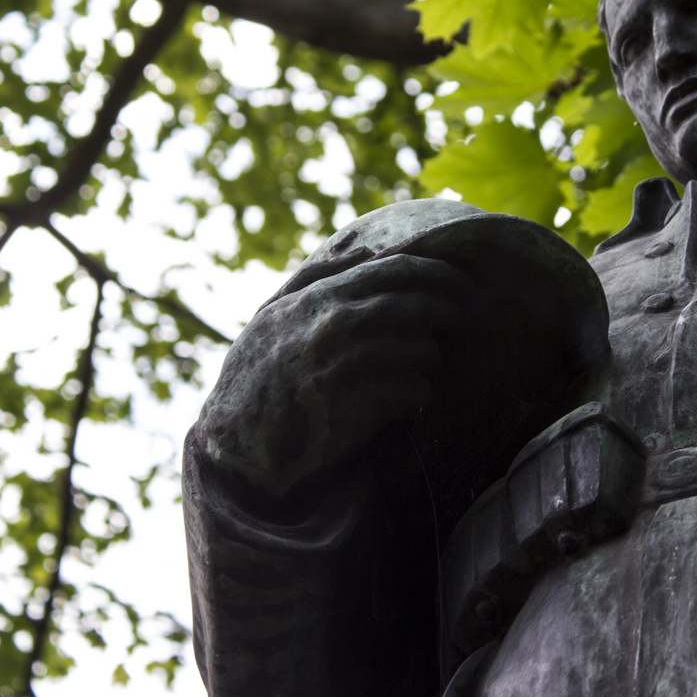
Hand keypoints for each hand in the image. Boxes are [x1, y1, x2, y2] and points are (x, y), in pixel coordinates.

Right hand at [194, 251, 470, 498]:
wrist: (237, 448)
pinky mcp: (356, 410)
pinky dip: (421, 391)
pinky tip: (417, 395)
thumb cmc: (257, 377)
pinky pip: (412, 391)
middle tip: (459, 315)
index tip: (459, 279)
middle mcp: (331, 327)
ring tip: (428, 360)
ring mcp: (344, 368)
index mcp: (317, 299)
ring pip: (418, 349)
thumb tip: (363, 249)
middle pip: (411, 306)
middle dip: (443, 308)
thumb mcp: (271, 317)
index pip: (392, 269)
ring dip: (430, 354)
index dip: (434, 271)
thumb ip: (314, 278)